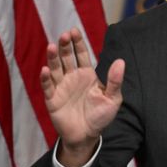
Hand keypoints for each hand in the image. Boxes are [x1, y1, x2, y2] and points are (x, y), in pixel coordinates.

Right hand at [40, 28, 124, 166]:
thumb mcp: (113, 99)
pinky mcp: (53, 99)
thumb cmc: (101, 116)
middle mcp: (72, 77)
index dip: (78, 42)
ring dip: (53, 58)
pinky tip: (45, 69)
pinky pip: (48, 86)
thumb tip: (121, 61)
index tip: (74, 30)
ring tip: (51, 46)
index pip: (81, 54)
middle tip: (64, 35)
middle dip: (65, 46)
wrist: (87, 136)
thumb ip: (115, 81)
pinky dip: (46, 78)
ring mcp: (61, 87)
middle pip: (67, 58)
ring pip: (55, 68)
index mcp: (87, 74)